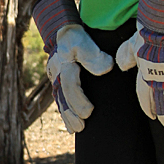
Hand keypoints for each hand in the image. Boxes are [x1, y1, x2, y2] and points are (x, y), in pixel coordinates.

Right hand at [33, 0, 113, 133]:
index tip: (90, 111)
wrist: (63, 34)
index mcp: (64, 64)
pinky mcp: (58, 85)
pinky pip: (60, 101)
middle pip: (63, 97)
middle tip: (83, 124)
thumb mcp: (83, 41)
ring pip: (60, 101)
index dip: (79, 99)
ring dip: (68, 116)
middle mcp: (57, 74)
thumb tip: (107, 68)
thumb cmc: (76, 38)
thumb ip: (93, 55)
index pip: (70, 84)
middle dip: (72, 112)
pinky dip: (66, 114)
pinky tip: (72, 127)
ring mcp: (56, 80)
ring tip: (78, 129)